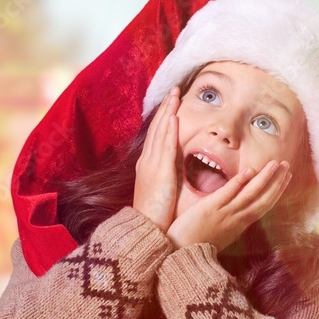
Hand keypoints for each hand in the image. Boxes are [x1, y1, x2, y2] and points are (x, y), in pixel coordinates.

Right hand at [133, 86, 180, 233]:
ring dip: (168, 113)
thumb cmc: (153, 214)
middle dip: (166, 108)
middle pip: (157, 129)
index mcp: (148, 166)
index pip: (156, 136)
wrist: (143, 229)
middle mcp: (147, 161)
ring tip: (175, 95)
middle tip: (174, 90)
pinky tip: (173, 118)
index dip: (163, 118)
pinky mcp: (158, 172)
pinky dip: (168, 131)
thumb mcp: (159, 191)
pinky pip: (164, 147)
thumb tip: (174, 169)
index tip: (171, 103)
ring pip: (160, 133)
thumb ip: (165, 177)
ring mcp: (151, 165)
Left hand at [165, 159, 292, 251]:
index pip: (263, 205)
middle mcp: (237, 219)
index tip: (286, 178)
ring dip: (265, 178)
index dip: (276, 191)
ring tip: (275, 163)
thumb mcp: (220, 234)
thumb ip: (230, 220)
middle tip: (287, 165)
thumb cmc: (196, 244)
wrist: (180, 253)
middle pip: (262, 199)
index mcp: (240, 225)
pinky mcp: (210, 208)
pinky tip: (250, 171)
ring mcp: (225, 213)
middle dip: (277, 182)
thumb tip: (236, 207)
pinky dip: (239, 182)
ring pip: (250, 194)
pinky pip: (228, 193)